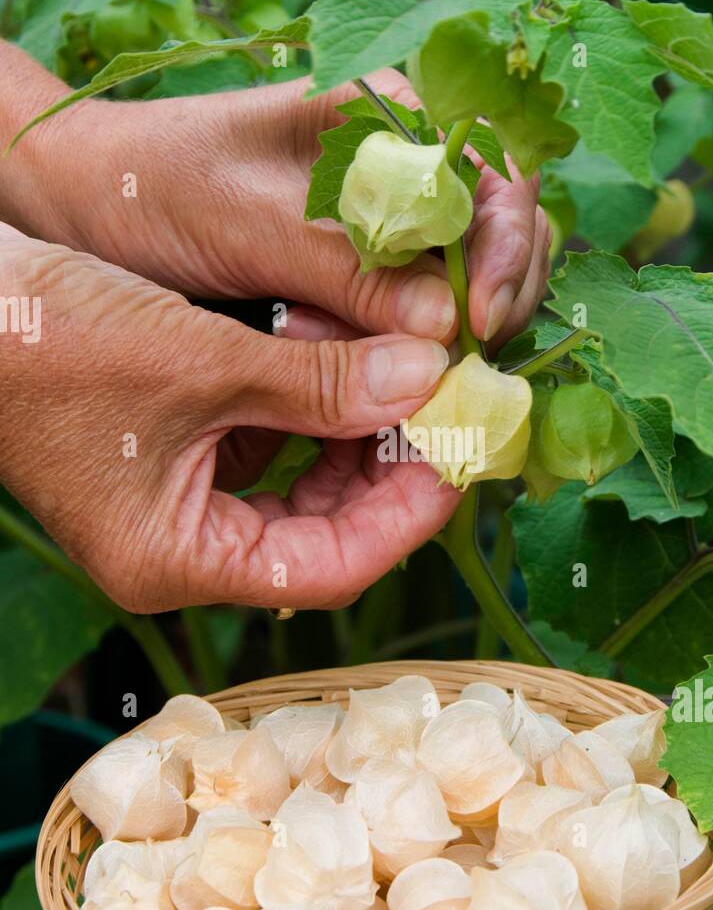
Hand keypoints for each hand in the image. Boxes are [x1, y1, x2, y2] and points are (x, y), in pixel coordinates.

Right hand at [0, 225, 458, 612]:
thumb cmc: (53, 339)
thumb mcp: (204, 361)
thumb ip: (321, 382)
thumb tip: (426, 382)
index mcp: (176, 562)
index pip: (330, 569)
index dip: (408, 514)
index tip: (463, 453)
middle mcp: (179, 548)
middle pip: (321, 532)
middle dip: (387, 465)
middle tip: (448, 404)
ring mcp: (175, 503)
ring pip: (297, 486)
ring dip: (351, 426)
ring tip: (399, 362)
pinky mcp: (172, 456)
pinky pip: (263, 447)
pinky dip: (306, 404)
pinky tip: (339, 346)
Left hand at [5, 49, 549, 348]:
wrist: (88, 209)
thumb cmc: (152, 187)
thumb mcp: (243, 222)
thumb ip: (345, 267)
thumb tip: (448, 326)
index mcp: (385, 109)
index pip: (497, 170)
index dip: (506, 246)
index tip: (475, 319)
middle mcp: (404, 160)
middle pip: (500, 233)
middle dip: (484, 303)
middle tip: (442, 367)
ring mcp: (390, 220)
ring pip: (465, 285)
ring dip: (436, 337)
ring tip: (354, 357)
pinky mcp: (367, 273)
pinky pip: (417, 318)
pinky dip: (395, 353)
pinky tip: (336, 361)